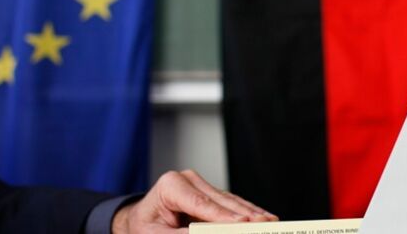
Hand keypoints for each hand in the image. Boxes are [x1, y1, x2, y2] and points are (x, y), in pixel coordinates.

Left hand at [111, 169, 277, 233]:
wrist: (138, 219)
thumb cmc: (144, 226)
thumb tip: (206, 233)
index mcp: (171, 185)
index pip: (201, 203)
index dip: (224, 215)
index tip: (243, 223)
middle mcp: (188, 179)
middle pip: (220, 199)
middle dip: (243, 213)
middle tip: (263, 223)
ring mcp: (199, 184)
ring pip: (229, 199)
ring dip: (250, 211)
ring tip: (269, 220)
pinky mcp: (208, 192)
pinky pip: (229, 203)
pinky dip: (245, 211)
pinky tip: (260, 216)